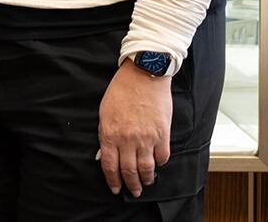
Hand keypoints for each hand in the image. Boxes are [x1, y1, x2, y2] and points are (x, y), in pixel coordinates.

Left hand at [97, 62, 172, 195]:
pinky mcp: (163, 134)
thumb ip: (105, 135)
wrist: (143, 76)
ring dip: (146, 179)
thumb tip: (104, 155)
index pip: (110, 166)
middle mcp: (128, 139)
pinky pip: (162, 157)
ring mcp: (147, 138)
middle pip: (129, 171)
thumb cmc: (121, 91)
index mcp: (110, 134)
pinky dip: (159, 164)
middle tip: (133, 192)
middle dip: (131, 185)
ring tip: (145, 183)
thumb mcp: (104, 113)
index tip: (115, 188)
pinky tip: (156, 165)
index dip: (112, 180)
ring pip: (147, 168)